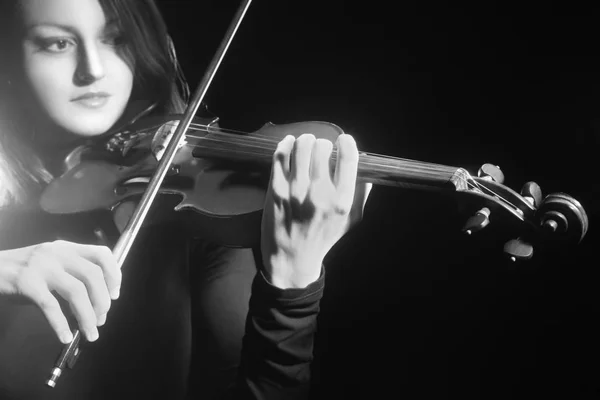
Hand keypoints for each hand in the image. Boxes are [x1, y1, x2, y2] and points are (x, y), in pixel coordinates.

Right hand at [0, 241, 119, 343]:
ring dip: (87, 316)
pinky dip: (60, 324)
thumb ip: (73, 275)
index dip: (114, 275)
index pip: (102, 254)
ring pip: (76, 292)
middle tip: (102, 320)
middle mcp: (58, 253)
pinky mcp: (27, 283)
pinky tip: (65, 337)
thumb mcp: (51, 264)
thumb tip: (98, 303)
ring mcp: (42, 267)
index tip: (115, 295)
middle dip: (102, 301)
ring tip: (90, 333)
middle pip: (93, 275)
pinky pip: (50, 306)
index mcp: (68, 248)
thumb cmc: (23, 270)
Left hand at [261, 133, 371, 288]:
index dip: (347, 143)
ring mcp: (295, 192)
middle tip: (322, 147)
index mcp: (341, 202)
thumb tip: (365, 170)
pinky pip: (280, 157)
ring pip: (301, 148)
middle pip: (322, 148)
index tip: (344, 140)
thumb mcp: (351, 220)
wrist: (291, 257)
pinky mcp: (276, 190)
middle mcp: (319, 195)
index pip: (348, 159)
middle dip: (324, 143)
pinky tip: (289, 144)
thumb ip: (361, 194)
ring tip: (306, 143)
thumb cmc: (323, 237)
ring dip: (305, 140)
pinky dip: (285, 145)